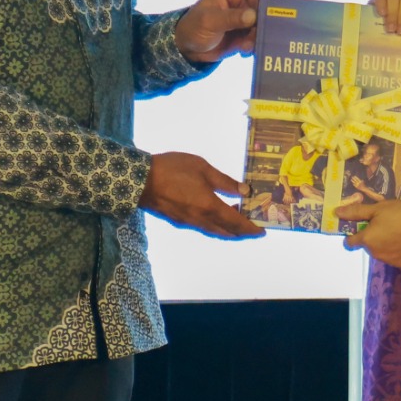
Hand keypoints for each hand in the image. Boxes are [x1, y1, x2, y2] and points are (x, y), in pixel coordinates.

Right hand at [141, 152, 262, 238]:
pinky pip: (203, 227)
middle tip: (253, 228)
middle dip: (242, 232)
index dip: (250, 228)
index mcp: (209, 207)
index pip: (236, 223)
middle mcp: (200, 220)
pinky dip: (215, 225)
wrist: (139, 180)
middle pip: (227, 231)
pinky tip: (215, 215)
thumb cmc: (172, 169)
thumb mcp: (202, 169)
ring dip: (228, 229)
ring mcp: (188, 222)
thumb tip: (244, 191)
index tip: (262, 230)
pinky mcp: (178, 220)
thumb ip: (224, 182)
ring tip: (236, 219)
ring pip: (214, 231)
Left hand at [176, 0, 272, 60]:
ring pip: (262, 20)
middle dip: (263, 14)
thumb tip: (253, 16)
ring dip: (258, 33)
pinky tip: (244, 50)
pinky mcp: (245, 33)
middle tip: (261, 27)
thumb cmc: (193, 27)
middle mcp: (239, 0)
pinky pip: (257, 36)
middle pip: (261, 0)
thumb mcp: (209, 21)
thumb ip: (231, 18)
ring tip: (248, 44)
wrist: (188, 50)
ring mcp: (244, 17)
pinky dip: (254, 43)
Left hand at [338, 199, 400, 267]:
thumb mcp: (380, 208)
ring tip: (399, 229)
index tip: (361, 225)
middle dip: (372, 236)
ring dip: (383, 243)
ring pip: (380, 251)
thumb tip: (336, 213)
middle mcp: (375, 254)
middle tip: (386, 222)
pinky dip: (396, 249)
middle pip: (367, 246)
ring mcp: (389, 261)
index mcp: (367, 240)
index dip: (352, 233)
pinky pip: (393, 256)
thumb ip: (357, 212)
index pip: (349, 242)